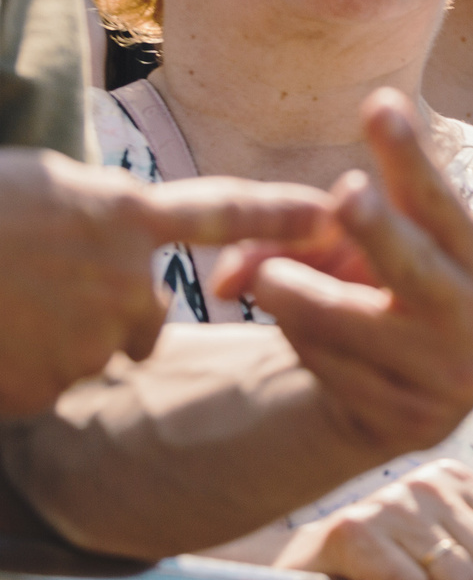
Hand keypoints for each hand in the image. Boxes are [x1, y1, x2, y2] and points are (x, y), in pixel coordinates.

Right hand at [0, 151, 334, 413]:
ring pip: (94, 355)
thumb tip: (122, 234)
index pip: (223, 212)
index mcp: (119, 216)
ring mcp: (86, 338)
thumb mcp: (42, 190)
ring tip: (3, 311)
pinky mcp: (47, 387)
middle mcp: (122, 279)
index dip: (281, 216)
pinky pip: (47, 389)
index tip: (334, 214)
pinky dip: (18, 376)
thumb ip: (100, 219)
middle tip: (43, 292)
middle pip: (146, 320)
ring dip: (57, 343)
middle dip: (112, 316)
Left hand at [210, 91, 472, 455]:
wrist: (404, 395)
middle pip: (417, 267)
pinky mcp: (413, 420)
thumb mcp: (349, 255)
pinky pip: (341, 374)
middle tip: (347, 195)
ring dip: (305, 301)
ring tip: (260, 281)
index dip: (410, 157)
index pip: (438, 200)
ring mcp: (449, 370)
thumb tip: (231, 272)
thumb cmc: (376, 297)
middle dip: (381, 231)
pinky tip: (295, 335)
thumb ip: (298, 239)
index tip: (380, 104)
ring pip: (362, 326)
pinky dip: (306, 347)